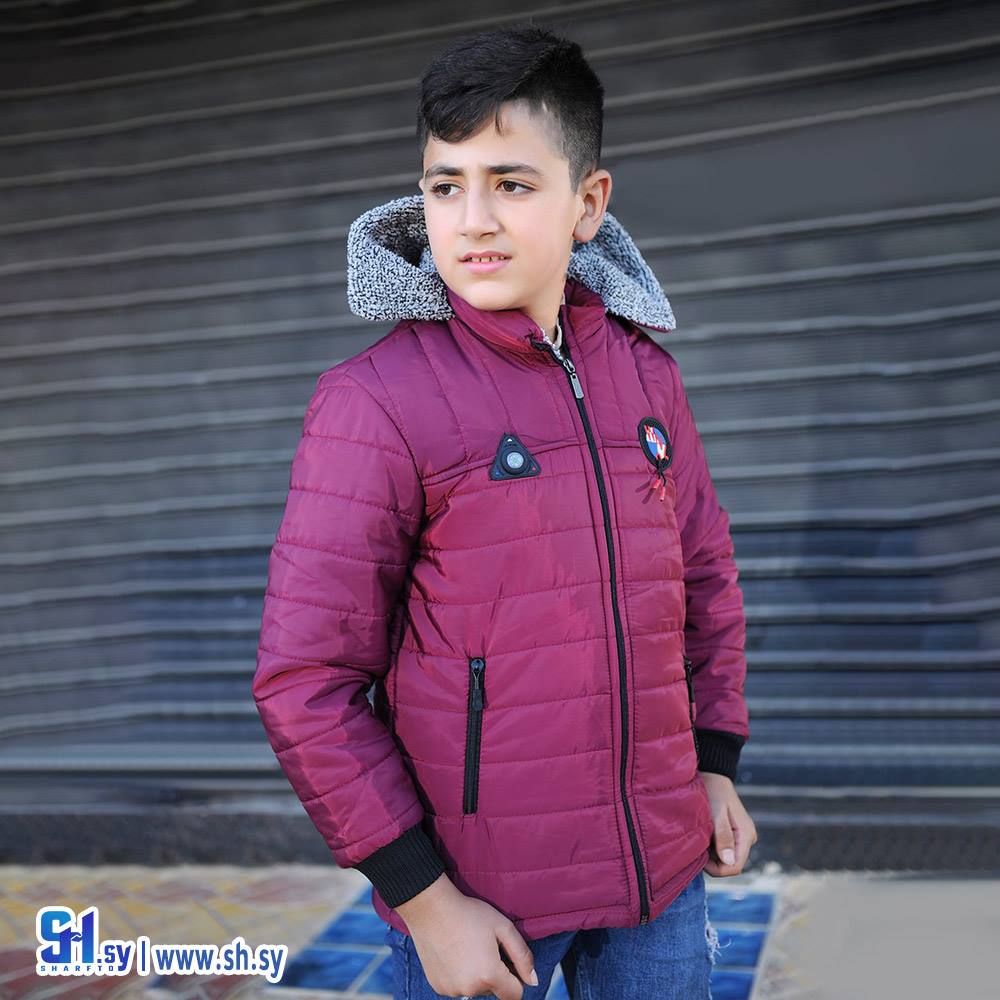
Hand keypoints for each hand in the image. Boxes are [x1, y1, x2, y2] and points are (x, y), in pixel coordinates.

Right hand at [395, 874, 537, 998]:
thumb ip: (522, 956)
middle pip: (494, 990)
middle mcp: (470, 989)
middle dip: (494, 972)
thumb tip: (533, 981)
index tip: (507, 959)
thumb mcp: (503, 927)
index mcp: (489, 975)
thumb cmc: (469, 913)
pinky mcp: (438, 986)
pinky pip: (457, 986)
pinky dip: (459, 974)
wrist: (431, 908)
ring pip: (475, 988)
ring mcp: (451, 990)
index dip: (516, 978)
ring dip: (476, 974)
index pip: (514, 995)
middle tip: (483, 945)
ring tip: (467, 947)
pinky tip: (454, 953)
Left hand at [698, 771, 756, 876]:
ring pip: (726, 859)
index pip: (735, 867)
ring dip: (712, 855)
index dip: (717, 869)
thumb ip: (723, 835)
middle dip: (713, 862)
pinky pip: (724, 850)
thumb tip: (728, 860)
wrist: (713, 776)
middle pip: (730, 865)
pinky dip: (712, 848)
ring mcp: (741, 837)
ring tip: (700, 838)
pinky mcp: (734, 834)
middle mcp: (747, 839)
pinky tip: (704, 836)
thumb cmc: (713, 791)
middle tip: (698, 846)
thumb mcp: (716, 812)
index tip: (700, 858)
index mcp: (746, 835)